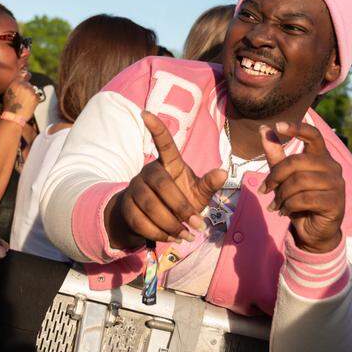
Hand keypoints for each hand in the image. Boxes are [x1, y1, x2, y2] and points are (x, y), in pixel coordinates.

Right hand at [2, 78, 39, 118]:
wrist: (14, 116)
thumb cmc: (9, 107)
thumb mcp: (8, 93)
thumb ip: (14, 85)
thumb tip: (21, 80)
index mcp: (15, 83)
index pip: (23, 76)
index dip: (24, 80)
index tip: (25, 83)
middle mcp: (23, 85)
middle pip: (28, 84)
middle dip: (27, 90)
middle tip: (23, 98)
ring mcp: (30, 90)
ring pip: (33, 90)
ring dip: (31, 95)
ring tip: (25, 102)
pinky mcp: (35, 96)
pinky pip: (37, 95)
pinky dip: (34, 100)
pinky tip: (29, 105)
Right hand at [103, 111, 226, 248]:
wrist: (154, 221)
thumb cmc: (180, 201)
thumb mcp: (197, 193)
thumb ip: (208, 185)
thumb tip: (223, 172)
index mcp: (169, 164)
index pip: (163, 143)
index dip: (156, 129)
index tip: (145, 113)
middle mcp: (149, 171)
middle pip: (161, 184)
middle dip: (180, 207)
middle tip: (197, 225)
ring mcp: (135, 187)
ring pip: (149, 205)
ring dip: (170, 224)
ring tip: (186, 236)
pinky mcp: (127, 206)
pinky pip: (140, 220)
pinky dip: (158, 233)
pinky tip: (171, 239)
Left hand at [259, 121, 344, 253]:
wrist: (314, 231)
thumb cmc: (299, 200)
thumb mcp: (284, 177)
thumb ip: (276, 155)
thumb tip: (264, 129)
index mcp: (321, 157)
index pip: (314, 136)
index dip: (297, 128)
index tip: (278, 126)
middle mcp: (332, 167)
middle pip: (298, 161)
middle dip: (276, 175)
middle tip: (265, 190)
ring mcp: (337, 184)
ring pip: (299, 181)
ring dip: (281, 194)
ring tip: (276, 204)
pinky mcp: (335, 202)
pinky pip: (304, 199)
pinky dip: (289, 206)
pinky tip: (284, 212)